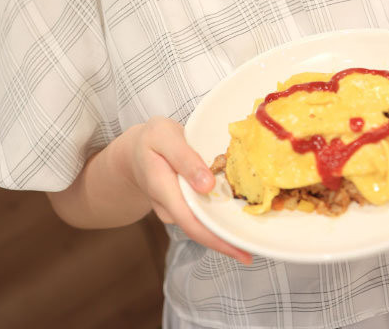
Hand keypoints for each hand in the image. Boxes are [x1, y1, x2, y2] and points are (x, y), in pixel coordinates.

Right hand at [129, 117, 251, 264]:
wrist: (135, 151)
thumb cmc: (152, 139)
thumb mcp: (164, 137)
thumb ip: (184, 158)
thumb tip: (207, 185)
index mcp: (163, 189)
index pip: (190, 221)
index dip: (215, 239)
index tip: (241, 251)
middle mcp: (169, 207)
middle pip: (199, 230)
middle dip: (225, 243)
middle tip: (253, 253)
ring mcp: (175, 209)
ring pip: (201, 224)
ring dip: (223, 232)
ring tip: (250, 238)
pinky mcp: (182, 206)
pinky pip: (201, 214)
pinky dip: (218, 218)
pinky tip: (236, 219)